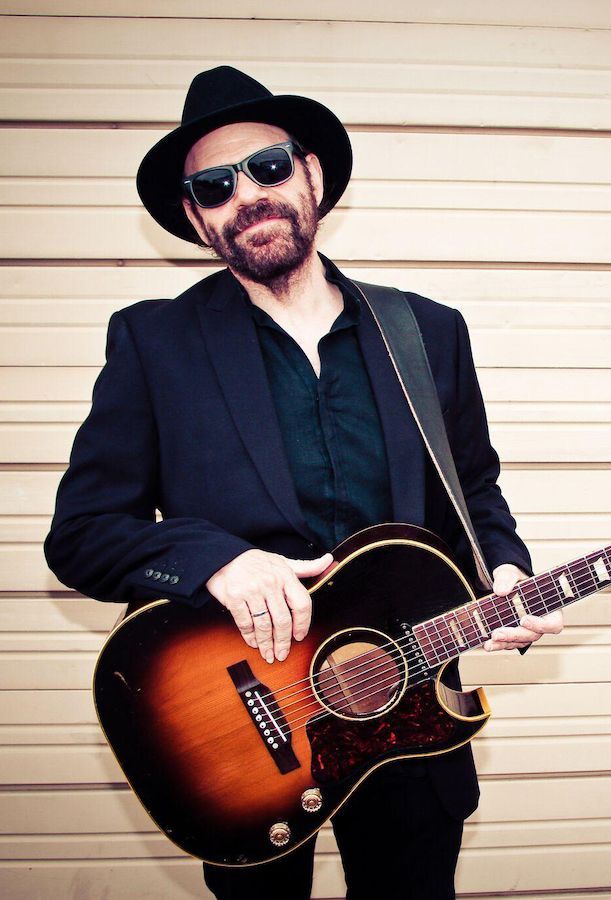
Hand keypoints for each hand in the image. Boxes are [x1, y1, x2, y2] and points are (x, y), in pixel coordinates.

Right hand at [206, 549, 332, 663]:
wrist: (224, 556)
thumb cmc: (256, 562)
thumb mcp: (282, 561)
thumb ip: (306, 567)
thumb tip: (329, 561)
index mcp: (285, 575)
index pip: (302, 604)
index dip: (303, 624)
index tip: (300, 636)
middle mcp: (270, 583)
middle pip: (283, 620)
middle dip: (283, 641)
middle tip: (282, 654)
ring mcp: (252, 591)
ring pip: (264, 625)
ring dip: (266, 643)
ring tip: (268, 654)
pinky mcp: (234, 598)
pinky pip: (245, 623)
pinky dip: (249, 636)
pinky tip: (253, 642)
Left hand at [483, 563, 563, 650]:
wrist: (504, 583)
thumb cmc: (515, 578)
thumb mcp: (511, 573)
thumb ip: (507, 578)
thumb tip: (500, 590)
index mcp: (548, 608)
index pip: (553, 624)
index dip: (541, 625)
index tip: (524, 620)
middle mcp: (539, 622)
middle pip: (532, 635)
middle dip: (514, 635)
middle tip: (497, 633)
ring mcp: (527, 630)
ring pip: (519, 642)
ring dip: (504, 643)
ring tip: (489, 643)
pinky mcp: (514, 635)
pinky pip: (509, 643)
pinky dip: (498, 644)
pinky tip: (487, 644)